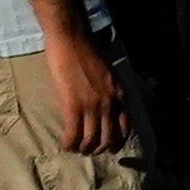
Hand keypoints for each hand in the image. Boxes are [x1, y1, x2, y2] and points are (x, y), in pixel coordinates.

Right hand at [40, 27, 124, 154]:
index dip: (116, 142)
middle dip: (98, 148)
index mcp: (120, 95)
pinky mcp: (73, 106)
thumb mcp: (109, 74)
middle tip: (88, 150)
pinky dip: (69, 144)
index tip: (108, 146)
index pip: (125, 128)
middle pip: (108, 138)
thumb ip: (110, 91)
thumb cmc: (87, 51)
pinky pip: (73, 135)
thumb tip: (106, 108)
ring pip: (90, 140)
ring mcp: (92, 106)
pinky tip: (64, 144)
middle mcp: (110, 103)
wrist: (71, 39)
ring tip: (75, 148)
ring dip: (82, 149)